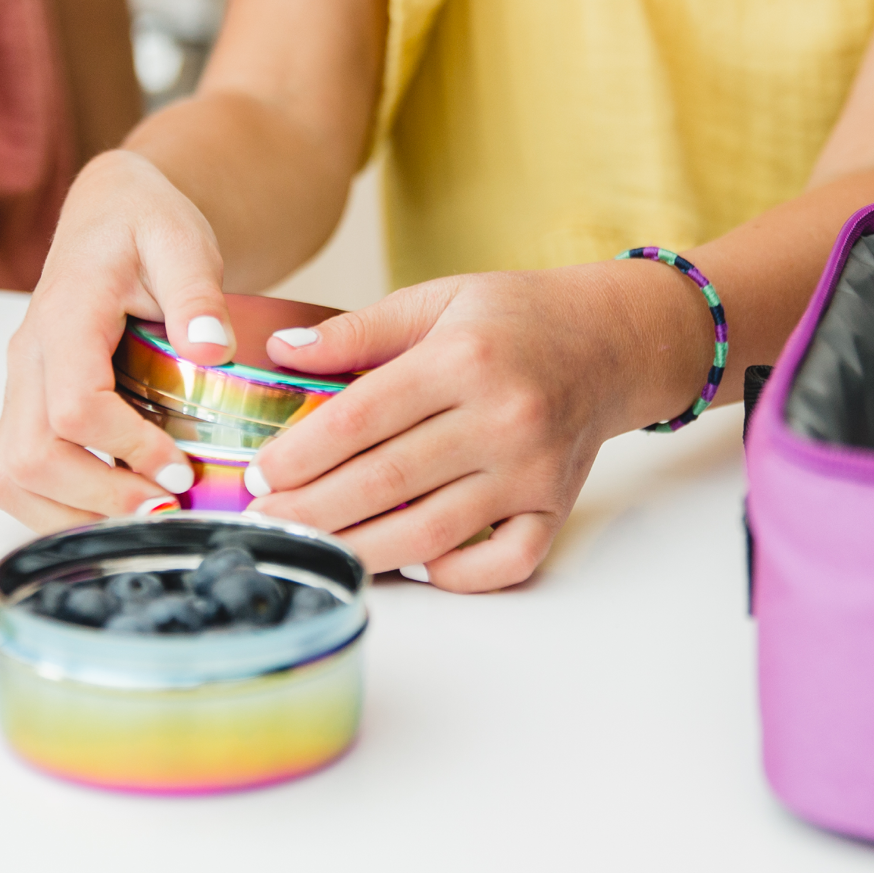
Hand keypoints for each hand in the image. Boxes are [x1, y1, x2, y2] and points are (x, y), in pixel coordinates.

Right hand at [0, 149, 244, 531]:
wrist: (110, 213)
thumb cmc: (142, 224)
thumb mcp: (182, 239)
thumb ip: (196, 290)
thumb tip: (212, 348)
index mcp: (66, 315)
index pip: (74, 406)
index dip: (125, 449)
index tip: (179, 469)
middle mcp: (29, 357)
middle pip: (29, 458)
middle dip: (98, 499)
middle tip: (165, 508)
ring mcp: (21, 385)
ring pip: (10, 476)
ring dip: (70, 515)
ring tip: (139, 517)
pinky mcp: (26, 404)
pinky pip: (16, 473)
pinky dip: (57, 506)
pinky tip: (113, 505)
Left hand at [242, 264, 711, 590]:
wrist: (614, 339)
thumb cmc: (516, 316)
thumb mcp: (436, 298)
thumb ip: (358, 330)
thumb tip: (282, 350)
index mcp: (462, 359)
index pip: (361, 418)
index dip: (300, 453)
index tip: (259, 473)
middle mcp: (500, 418)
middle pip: (385, 482)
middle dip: (312, 509)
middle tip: (264, 521)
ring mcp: (533, 471)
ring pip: (431, 532)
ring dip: (362, 549)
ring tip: (312, 548)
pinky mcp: (556, 507)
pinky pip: (502, 563)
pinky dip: (452, 574)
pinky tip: (408, 563)